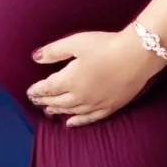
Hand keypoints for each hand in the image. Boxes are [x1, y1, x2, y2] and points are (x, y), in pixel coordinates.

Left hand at [25, 28, 163, 127]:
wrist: (137, 56)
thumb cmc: (106, 46)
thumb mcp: (76, 42)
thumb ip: (54, 51)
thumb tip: (35, 57)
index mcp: (69, 80)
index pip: (47, 88)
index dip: (36, 90)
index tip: (29, 92)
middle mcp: (80, 96)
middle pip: (57, 102)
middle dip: (44, 101)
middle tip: (35, 101)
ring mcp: (95, 104)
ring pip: (71, 111)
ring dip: (58, 111)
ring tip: (48, 111)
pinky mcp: (110, 106)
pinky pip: (90, 118)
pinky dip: (78, 121)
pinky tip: (71, 123)